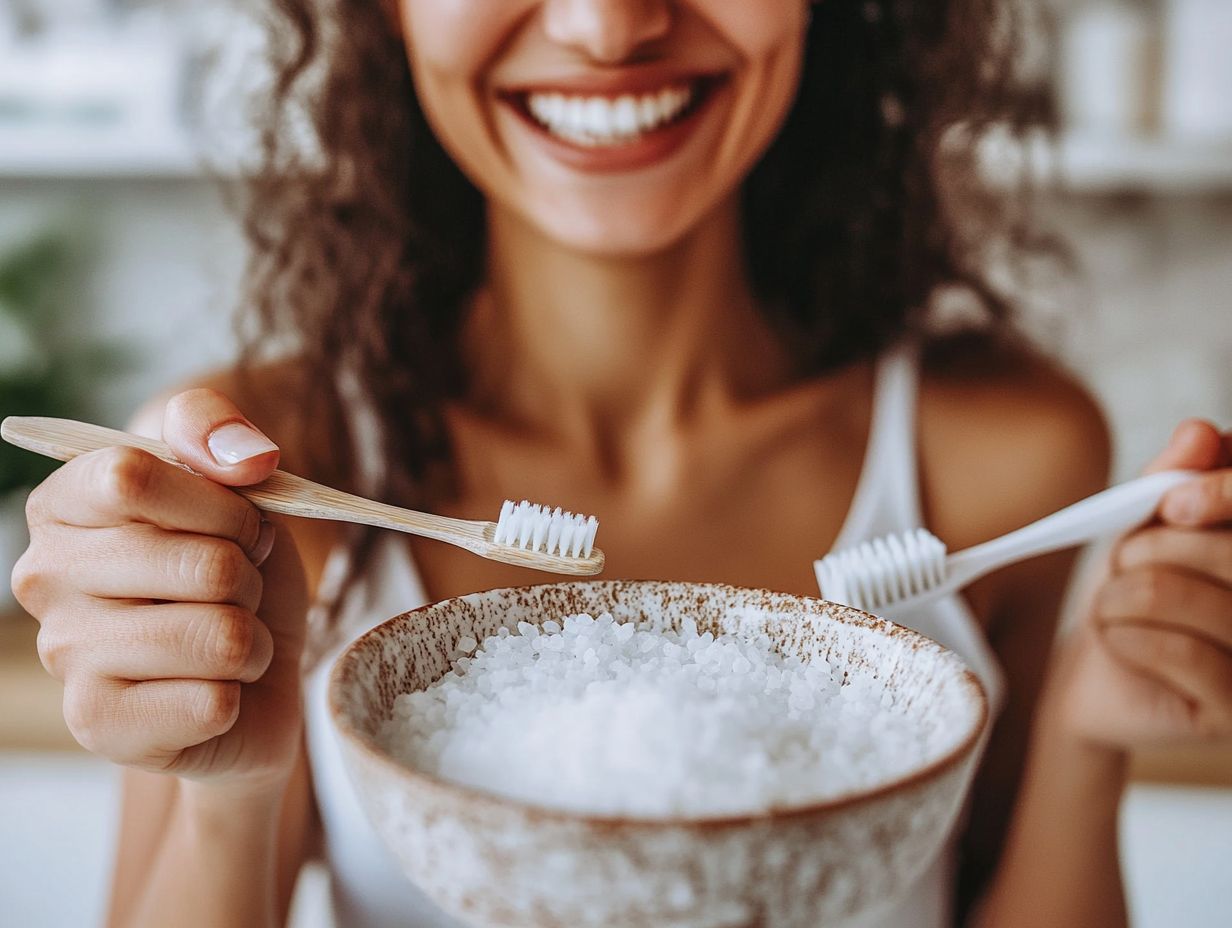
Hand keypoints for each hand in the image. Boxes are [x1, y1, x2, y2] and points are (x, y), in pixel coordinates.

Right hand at [11, 389, 308, 790]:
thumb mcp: (242, 486)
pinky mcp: (96, 725)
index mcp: (64, 504)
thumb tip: (247, 457)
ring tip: (228, 641)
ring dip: (251, 640)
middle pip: (202, 563)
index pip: (132, 474)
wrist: (254, 680)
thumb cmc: (237, 575)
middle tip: (235, 591)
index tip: (241, 524)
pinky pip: (213, 701)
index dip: (222, 503)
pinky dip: (236, 696)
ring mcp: (62, 655)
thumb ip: (220, 433)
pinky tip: (211, 693)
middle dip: (249, 578)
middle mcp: (43, 575)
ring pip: (219, 635)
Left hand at [1055, 419, 1231, 748]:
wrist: (1100, 679)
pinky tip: (1119, 641)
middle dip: (1152, 550)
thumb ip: (1174, 478)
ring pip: (1197, 600)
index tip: (1167, 505)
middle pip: (1229, 554)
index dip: (1223, 493)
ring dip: (1125, 598)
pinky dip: (1127, 638)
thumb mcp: (1146, 526)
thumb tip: (1200, 431)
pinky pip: (1182, 655)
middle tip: (1123, 564)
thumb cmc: (1133, 592)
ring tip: (1112, 607)